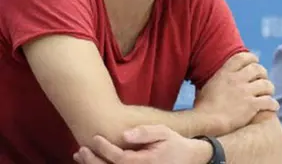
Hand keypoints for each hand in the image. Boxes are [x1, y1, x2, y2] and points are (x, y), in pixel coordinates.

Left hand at [73, 125, 210, 163]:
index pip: (118, 158)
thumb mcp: (164, 132)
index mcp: (144, 162)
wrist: (189, 159)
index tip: (95, 138)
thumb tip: (125, 134)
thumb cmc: (174, 143)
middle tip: (81, 150)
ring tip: (81, 156)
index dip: (104, 149)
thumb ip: (145, 132)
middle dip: (93, 161)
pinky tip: (94, 162)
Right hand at [194, 52, 277, 134]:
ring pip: (266, 84)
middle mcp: (237, 79)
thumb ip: (217, 79)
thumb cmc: (202, 108)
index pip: (243, 57)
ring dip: (269, 89)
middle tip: (263, 80)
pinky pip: (269, 101)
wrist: (204, 122)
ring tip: (268, 94)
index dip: (252, 58)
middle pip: (258, 69)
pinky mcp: (251, 105)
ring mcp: (245, 92)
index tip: (255, 62)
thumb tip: (219, 78)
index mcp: (225, 73)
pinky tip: (273, 107)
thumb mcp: (206, 86)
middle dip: (263, 74)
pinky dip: (273, 104)